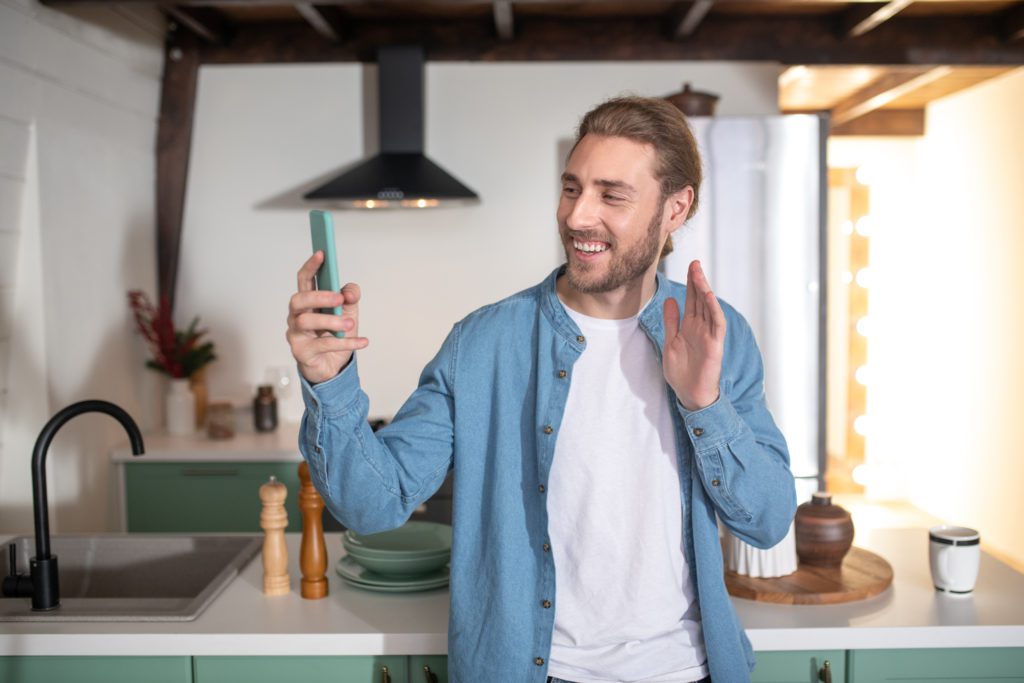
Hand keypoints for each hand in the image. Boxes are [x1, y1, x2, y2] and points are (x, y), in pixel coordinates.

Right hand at [286, 250, 367, 384]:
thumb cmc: (336, 335)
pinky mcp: (302, 352)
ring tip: (350, 325)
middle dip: (319, 296)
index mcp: (307, 303)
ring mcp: (296, 335)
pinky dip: (346, 343)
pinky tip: (363, 342)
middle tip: (339, 299)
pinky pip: (323, 345)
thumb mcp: (349, 313)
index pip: (304, 280)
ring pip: (306, 322)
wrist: (333, 367)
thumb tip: (348, 292)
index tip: (322, 254)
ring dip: (331, 321)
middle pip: (299, 300)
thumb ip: (350, 297)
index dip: (311, 266)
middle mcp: (296, 316)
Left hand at [663, 260, 725, 410]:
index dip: (690, 284)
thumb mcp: (670, 342)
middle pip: (700, 300)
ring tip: (699, 275)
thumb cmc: (681, 372)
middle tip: (695, 263)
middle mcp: (701, 328)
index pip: (691, 301)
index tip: (689, 267)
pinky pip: (716, 324)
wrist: (690, 394)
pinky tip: (709, 297)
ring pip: (709, 308)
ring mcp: (709, 335)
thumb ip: (672, 322)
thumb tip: (670, 300)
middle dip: (698, 281)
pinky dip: (714, 310)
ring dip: (705, 291)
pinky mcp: (715, 345)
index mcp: (690, 327)